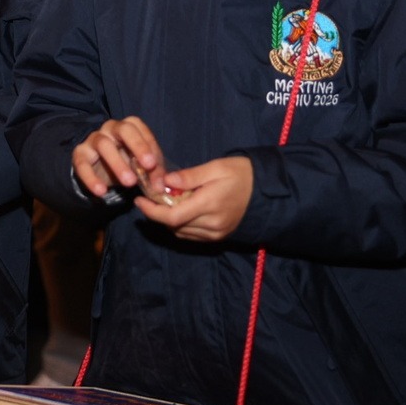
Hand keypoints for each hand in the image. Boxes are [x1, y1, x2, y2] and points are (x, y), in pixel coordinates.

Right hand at [72, 117, 170, 201]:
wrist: (100, 174)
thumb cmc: (126, 164)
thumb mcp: (142, 168)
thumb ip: (153, 173)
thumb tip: (160, 186)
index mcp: (129, 127)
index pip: (140, 129)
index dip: (149, 146)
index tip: (155, 165)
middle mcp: (111, 128)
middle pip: (124, 129)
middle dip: (138, 146)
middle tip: (149, 165)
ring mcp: (94, 139)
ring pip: (103, 144)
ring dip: (118, 163)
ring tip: (130, 183)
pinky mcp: (80, 154)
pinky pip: (83, 164)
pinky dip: (91, 178)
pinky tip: (101, 192)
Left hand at [136, 156, 252, 241]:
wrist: (266, 191)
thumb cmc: (241, 173)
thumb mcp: (216, 167)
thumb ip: (189, 176)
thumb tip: (165, 181)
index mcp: (209, 205)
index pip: (172, 217)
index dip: (152, 211)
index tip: (139, 200)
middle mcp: (212, 224)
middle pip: (174, 226)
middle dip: (157, 214)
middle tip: (149, 198)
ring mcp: (216, 233)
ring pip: (181, 233)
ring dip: (168, 221)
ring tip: (163, 203)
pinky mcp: (219, 237)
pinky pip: (192, 236)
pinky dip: (180, 226)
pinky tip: (179, 211)